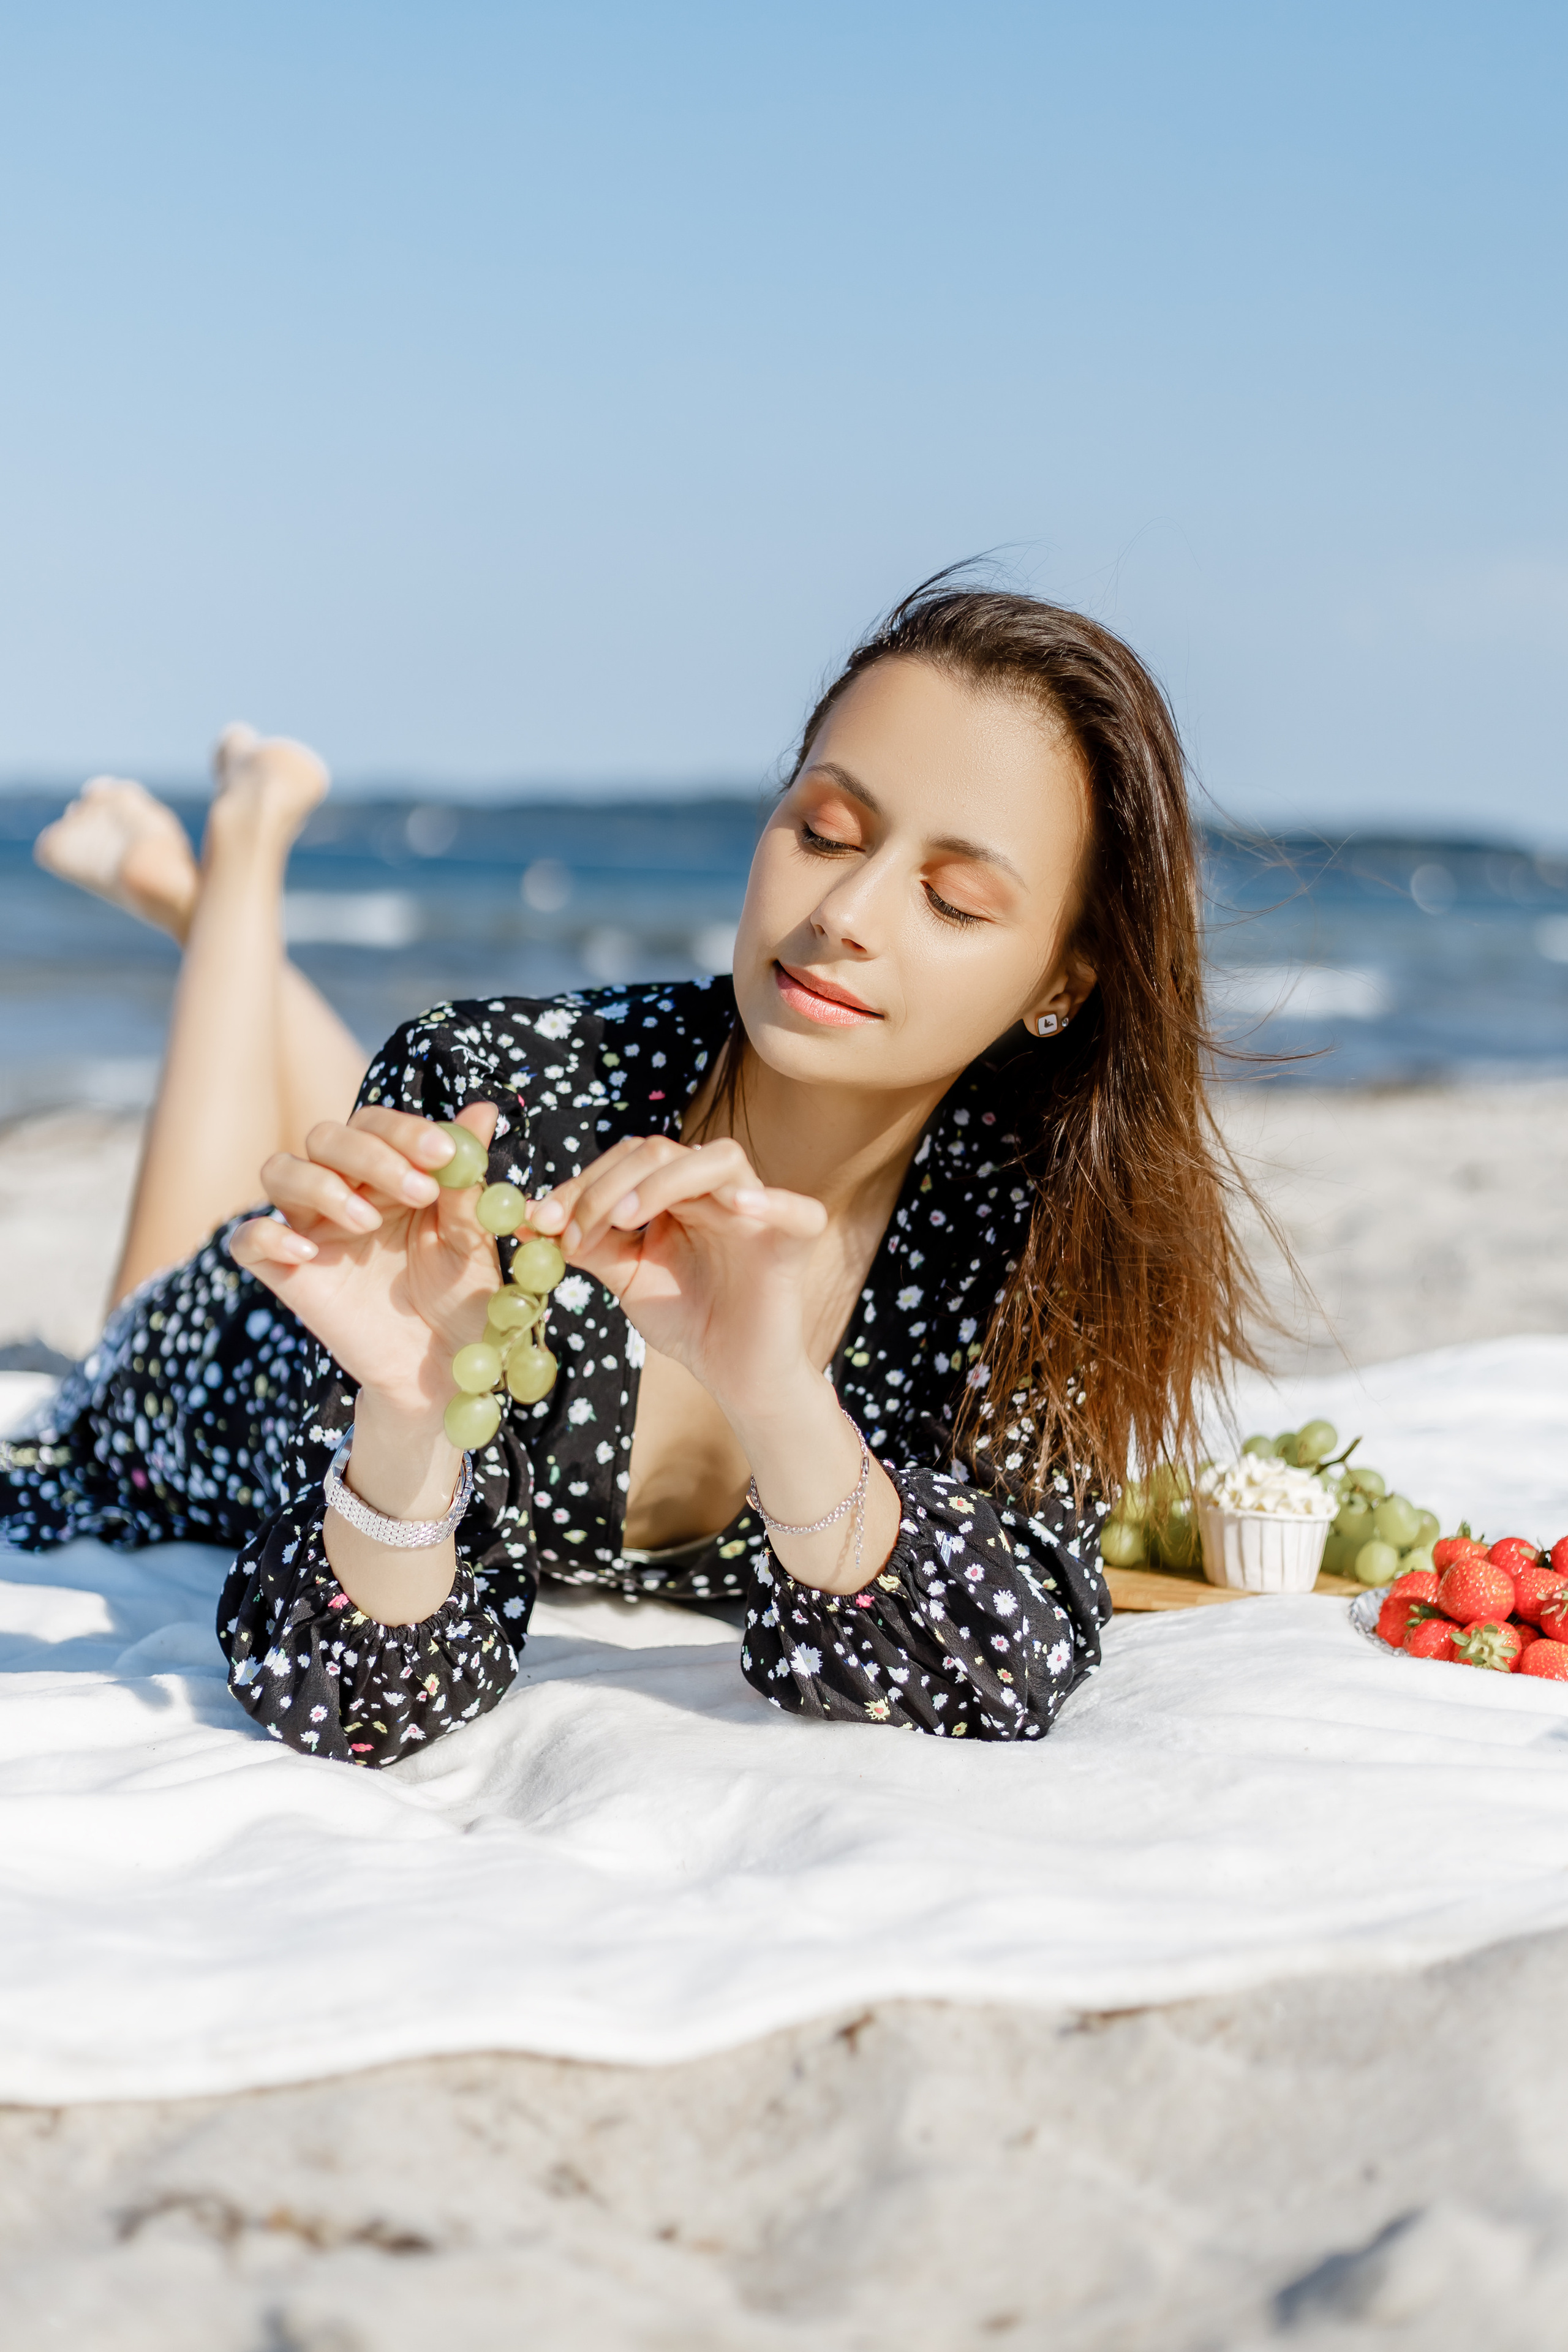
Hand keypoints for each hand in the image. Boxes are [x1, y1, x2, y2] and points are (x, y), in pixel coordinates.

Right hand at [230, 1103, 500, 1421]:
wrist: (444, 1368)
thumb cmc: (461, 1297)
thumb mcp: (471, 1239)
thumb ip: (466, 1180)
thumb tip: (483, 1110)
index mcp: (387, 1172)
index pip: (374, 1124)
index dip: (403, 1131)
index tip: (444, 1153)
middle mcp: (342, 1190)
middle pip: (325, 1137)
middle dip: (371, 1154)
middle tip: (419, 1191)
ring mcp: (311, 1230)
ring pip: (280, 1170)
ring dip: (322, 1184)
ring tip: (369, 1222)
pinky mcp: (287, 1274)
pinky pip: (248, 1240)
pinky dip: (268, 1235)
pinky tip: (308, 1252)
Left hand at [531, 1134, 826, 1426]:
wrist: (734, 1374)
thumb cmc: (687, 1319)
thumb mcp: (627, 1276)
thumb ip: (590, 1244)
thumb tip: (533, 1219)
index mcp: (679, 1192)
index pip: (629, 1160)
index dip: (583, 1183)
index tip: (542, 1221)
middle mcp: (717, 1190)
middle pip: (663, 1152)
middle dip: (607, 1186)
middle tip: (575, 1231)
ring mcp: (757, 1211)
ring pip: (720, 1159)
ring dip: (664, 1181)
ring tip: (627, 1217)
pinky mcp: (792, 1243)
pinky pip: (798, 1211)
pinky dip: (773, 1201)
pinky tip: (740, 1204)